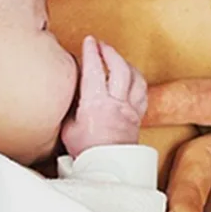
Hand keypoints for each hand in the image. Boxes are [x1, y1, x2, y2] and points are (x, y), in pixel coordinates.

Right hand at [59, 36, 148, 158]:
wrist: (109, 170)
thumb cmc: (86, 151)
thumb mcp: (68, 128)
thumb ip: (71, 107)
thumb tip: (69, 93)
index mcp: (95, 103)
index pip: (94, 70)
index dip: (91, 52)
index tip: (88, 40)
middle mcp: (115, 103)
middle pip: (118, 68)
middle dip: (109, 52)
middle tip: (101, 44)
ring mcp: (129, 109)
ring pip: (134, 77)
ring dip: (125, 63)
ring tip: (116, 57)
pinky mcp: (137, 117)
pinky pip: (142, 92)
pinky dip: (137, 80)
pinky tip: (131, 76)